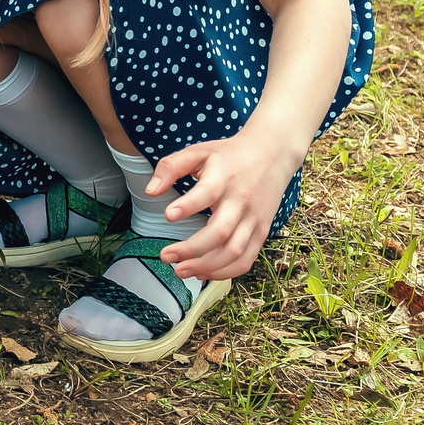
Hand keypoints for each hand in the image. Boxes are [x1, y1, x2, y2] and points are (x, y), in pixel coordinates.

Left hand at [144, 126, 303, 281]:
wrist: (273, 153)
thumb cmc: (230, 155)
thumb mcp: (199, 151)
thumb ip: (171, 167)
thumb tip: (150, 191)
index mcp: (223, 178)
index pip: (206, 193)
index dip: (187, 206)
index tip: (168, 215)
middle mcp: (241, 201)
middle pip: (220, 232)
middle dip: (191, 250)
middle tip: (166, 257)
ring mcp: (254, 219)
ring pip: (234, 252)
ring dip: (206, 267)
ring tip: (180, 271)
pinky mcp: (262, 231)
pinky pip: (246, 259)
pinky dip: (226, 272)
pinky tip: (203, 273)